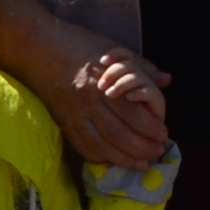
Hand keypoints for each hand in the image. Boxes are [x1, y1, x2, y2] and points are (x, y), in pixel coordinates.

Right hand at [46, 45, 171, 168]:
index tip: (163, 134)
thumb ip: (142, 67)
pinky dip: (99, 157)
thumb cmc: (82, 46)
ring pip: (100, 145)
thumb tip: (167, 79)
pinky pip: (82, 146)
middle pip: (117, 133)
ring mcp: (73, 115)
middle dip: (140, 147)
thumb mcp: (115, 50)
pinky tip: (114, 160)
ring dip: (123, 158)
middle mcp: (87, 102)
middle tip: (157, 151)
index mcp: (102, 83)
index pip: (130, 112)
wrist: (42, 49)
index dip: (149, 127)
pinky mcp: (63, 123)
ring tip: (141, 163)